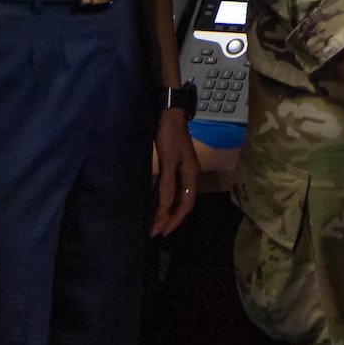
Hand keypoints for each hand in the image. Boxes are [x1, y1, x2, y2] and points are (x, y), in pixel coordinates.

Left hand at [152, 108, 200, 236]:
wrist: (169, 112)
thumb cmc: (169, 135)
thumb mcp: (168, 160)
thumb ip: (167, 184)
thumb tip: (166, 207)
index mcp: (191, 174)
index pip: (186, 204)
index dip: (174, 219)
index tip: (162, 232)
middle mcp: (189, 174)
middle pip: (181, 202)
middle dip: (168, 218)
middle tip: (153, 231)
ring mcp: (181, 169)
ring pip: (174, 195)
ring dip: (164, 209)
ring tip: (152, 222)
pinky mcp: (173, 164)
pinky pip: (168, 186)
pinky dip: (161, 197)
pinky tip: (153, 203)